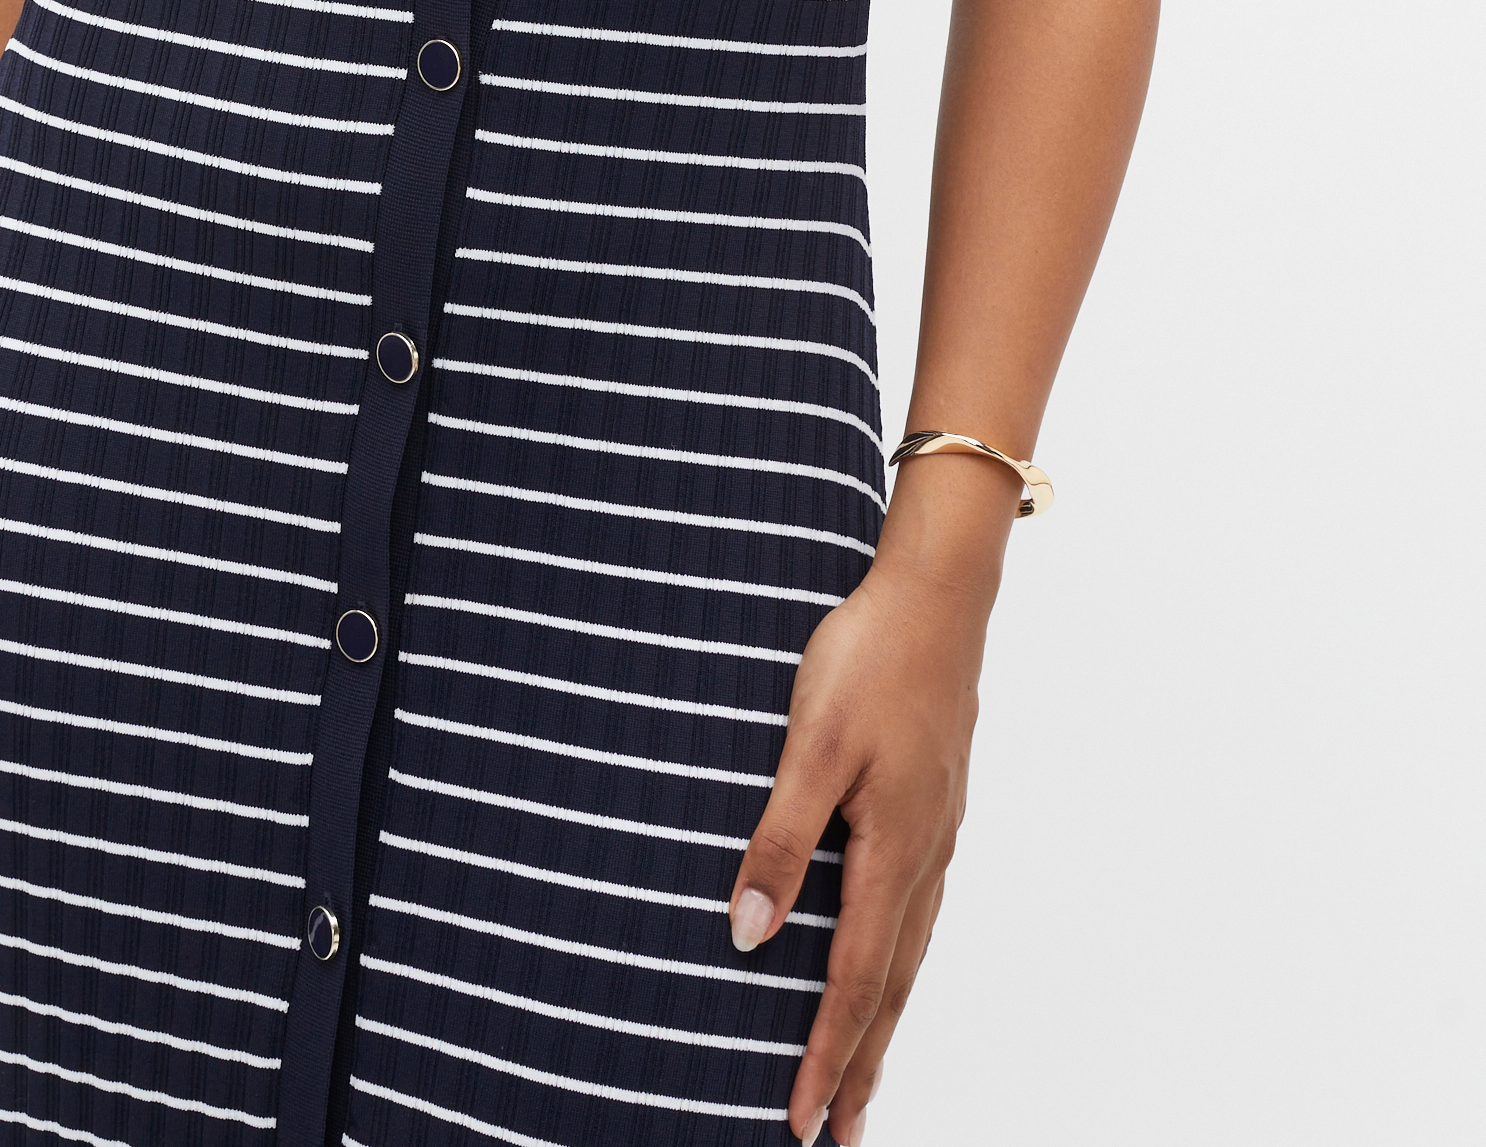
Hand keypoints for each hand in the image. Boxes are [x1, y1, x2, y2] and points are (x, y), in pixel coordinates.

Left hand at [727, 475, 1009, 1141]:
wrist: (938, 593)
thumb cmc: (870, 657)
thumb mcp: (811, 744)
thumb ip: (780, 839)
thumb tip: (747, 935)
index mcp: (893, 850)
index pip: (853, 980)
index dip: (826, 1055)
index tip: (802, 1120)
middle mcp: (924, 857)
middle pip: (891, 987)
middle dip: (861, 1065)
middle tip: (839, 1135)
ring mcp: (936, 834)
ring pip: (908, 953)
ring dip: (880, 1021)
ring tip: (860, 1076)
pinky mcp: (935, 808)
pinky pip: (916, 912)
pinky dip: (898, 963)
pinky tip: (888, 965)